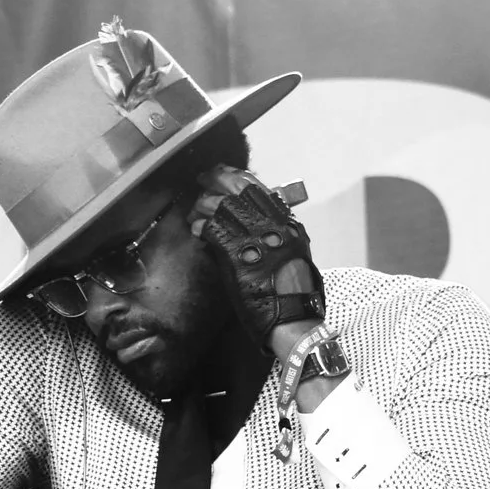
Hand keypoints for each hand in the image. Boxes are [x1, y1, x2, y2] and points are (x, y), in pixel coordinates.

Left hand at [189, 165, 325, 348]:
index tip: (222, 172)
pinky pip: (213, 230)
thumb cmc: (294, 293)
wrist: (292, 316)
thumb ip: (274, 235)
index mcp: (287, 223)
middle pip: (239, 189)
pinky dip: (202, 227)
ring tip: (195, 212)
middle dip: (216, 180)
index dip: (236, 176)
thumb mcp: (292, 253)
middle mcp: (273, 224)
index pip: (258, 188)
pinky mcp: (239, 253)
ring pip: (222, 206)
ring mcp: (256, 236)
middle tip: (202, 179)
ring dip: (204, 206)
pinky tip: (197, 229)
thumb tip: (254, 225)